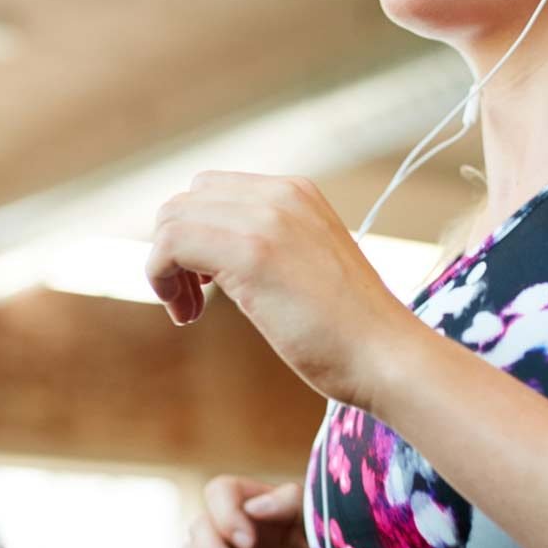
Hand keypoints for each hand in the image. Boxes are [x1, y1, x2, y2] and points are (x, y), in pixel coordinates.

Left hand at [147, 172, 420, 411]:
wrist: (386, 357)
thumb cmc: (349, 332)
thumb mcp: (307, 267)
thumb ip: (268, 247)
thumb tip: (209, 261)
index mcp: (296, 192)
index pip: (211, 190)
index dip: (194, 236)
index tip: (205, 284)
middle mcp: (280, 194)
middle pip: (186, 200)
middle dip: (175, 250)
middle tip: (192, 300)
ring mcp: (266, 218)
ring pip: (171, 219)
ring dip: (166, 269)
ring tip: (188, 311)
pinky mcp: (251, 251)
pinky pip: (169, 245)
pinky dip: (161, 279)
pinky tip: (188, 316)